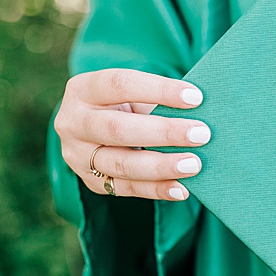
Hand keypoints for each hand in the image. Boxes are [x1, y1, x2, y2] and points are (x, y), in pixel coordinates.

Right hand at [54, 68, 210, 200]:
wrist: (94, 131)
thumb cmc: (123, 105)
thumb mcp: (131, 94)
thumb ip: (157, 100)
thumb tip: (203, 111)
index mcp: (82, 89)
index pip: (120, 85)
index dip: (158, 90)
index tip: (196, 97)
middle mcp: (73, 123)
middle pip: (118, 129)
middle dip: (164, 132)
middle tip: (201, 134)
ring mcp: (78, 156)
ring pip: (121, 164)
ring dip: (162, 166)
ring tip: (194, 164)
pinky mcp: (91, 182)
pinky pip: (127, 189)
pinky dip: (157, 189)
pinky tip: (182, 189)